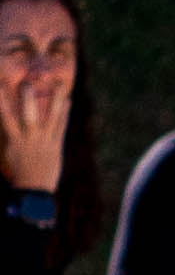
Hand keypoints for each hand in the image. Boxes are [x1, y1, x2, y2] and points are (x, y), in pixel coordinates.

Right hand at [0, 63, 66, 191]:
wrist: (34, 192)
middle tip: (27, 82)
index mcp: (15, 140)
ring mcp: (45, 142)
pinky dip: (65, 114)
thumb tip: (7, 119)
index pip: (6, 116)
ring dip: (56, 100)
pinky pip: (61, 127)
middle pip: (28, 116)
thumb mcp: (8, 153)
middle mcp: (30, 139)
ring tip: (60, 84)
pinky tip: (68, 101)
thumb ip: (9, 135)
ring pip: (51, 118)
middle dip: (27, 100)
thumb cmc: (18, 172)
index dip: (2, 100)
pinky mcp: (56, 146)